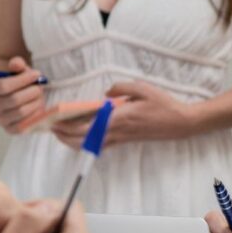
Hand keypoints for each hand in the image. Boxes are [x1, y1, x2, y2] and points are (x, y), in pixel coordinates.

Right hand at [0, 57, 49, 133]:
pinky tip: (38, 108)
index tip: (37, 74)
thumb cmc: (17, 79)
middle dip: (31, 92)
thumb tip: (16, 64)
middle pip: (13, 100)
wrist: (15, 93)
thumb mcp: (17, 69)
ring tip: (40, 96)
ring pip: (20, 112)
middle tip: (40, 87)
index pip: (3, 86)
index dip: (22, 80)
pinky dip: (33, 117)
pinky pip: (22, 127)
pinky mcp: (9, 129)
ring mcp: (0, 119)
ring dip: (35, 103)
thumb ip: (17, 64)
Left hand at [54, 79, 198, 147]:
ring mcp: (122, 138)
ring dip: (74, 141)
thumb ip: (121, 88)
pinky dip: (87, 142)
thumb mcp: (142, 88)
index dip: (68, 127)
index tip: (55, 123)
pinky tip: (81, 137)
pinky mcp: (126, 140)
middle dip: (65, 136)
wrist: (179, 123)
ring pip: (91, 144)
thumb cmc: (162, 105)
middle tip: (51, 129)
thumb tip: (106, 93)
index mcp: (119, 118)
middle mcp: (118, 131)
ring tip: (61, 134)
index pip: (87, 126)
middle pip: (84, 139)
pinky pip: (101, 144)